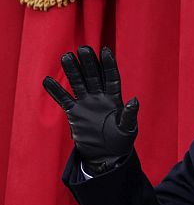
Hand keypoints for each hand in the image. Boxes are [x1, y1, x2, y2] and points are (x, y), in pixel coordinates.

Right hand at [42, 46, 138, 174]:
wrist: (106, 156)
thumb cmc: (121, 142)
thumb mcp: (128, 129)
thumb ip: (129, 115)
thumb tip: (134, 100)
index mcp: (115, 99)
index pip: (112, 78)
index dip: (109, 65)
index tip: (105, 50)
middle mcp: (100, 98)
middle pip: (93, 76)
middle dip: (88, 63)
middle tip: (82, 48)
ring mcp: (86, 104)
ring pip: (78, 83)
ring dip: (72, 71)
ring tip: (65, 57)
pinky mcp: (74, 113)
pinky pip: (64, 100)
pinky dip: (56, 91)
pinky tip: (47, 80)